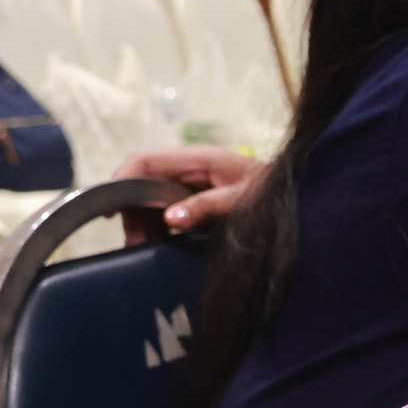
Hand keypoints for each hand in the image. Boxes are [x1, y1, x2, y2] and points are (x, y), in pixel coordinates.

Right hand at [115, 146, 265, 243]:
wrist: (301, 200)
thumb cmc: (276, 194)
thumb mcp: (243, 201)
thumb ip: (207, 207)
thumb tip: (170, 218)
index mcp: (200, 158)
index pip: (147, 160)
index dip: (121, 179)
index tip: (107, 206)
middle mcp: (193, 168)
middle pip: (145, 183)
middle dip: (133, 212)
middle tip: (132, 243)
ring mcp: (196, 184)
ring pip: (155, 200)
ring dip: (145, 224)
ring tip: (142, 249)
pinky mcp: (201, 200)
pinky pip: (171, 212)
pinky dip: (161, 229)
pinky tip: (159, 247)